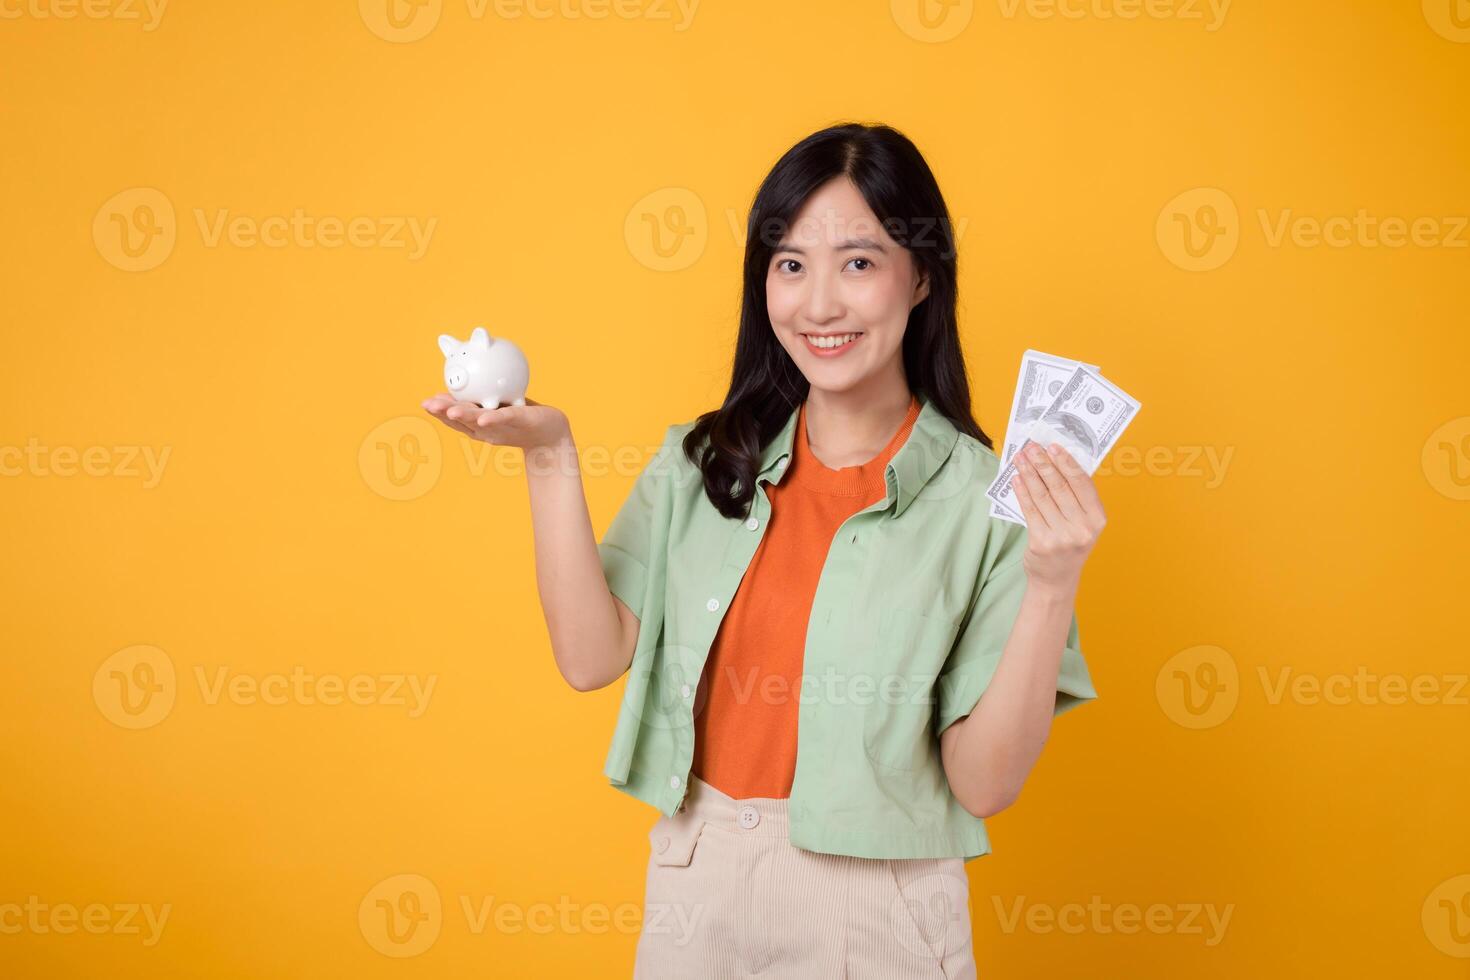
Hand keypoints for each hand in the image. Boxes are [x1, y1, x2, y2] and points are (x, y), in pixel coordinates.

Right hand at [421, 393, 569, 451]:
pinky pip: (505, 418)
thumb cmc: (521, 416)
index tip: (425, 403)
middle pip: (462, 421)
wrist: (549, 433)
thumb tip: (468, 367)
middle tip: (428, 405)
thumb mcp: (497, 402)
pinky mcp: (520, 422)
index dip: (440, 411)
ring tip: (451, 411)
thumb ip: (482, 392)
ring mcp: (502, 429)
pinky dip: (493, 418)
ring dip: (464, 416)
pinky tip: (483, 417)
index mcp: (478, 425)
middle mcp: (486, 430)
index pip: (455, 419)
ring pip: (479, 421)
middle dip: (444, 413)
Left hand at [1011, 442, 1106, 593]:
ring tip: (1020, 458)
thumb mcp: (1083, 523)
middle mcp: (1082, 528)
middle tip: (1032, 447)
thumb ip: (1076, 497)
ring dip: (1029, 473)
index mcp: (1097, 519)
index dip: (1066, 462)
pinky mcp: (1041, 543)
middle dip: (1043, 463)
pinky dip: (1022, 491)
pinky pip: (1029, 510)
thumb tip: (1056, 461)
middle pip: (1059, 487)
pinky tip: (1016, 479)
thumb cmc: (1070, 544)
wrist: (1057, 579)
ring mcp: (1061, 537)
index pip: (1082, 483)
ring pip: (1042, 496)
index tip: (1053, 446)